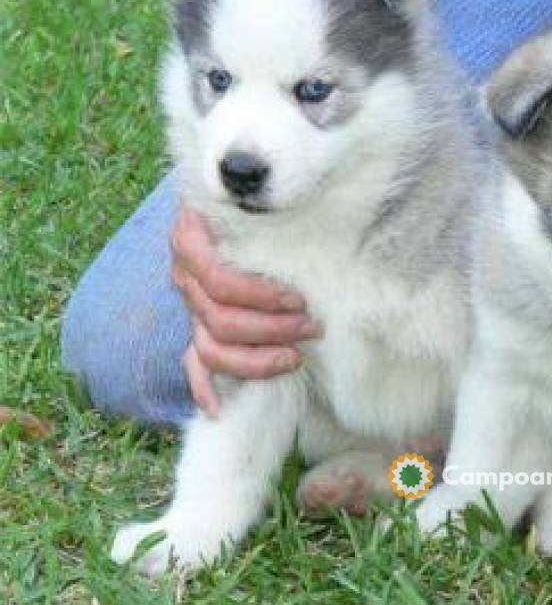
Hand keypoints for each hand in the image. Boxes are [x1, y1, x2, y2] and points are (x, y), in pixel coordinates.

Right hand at [171, 206, 321, 416]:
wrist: (239, 199)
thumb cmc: (266, 199)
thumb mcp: (265, 196)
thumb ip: (272, 202)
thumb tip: (304, 209)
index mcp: (193, 237)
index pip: (218, 280)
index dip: (259, 296)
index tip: (298, 299)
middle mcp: (186, 274)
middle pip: (219, 319)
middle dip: (272, 330)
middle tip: (313, 327)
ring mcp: (189, 306)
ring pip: (211, 349)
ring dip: (256, 361)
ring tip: (296, 357)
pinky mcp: (197, 331)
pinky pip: (193, 366)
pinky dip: (205, 390)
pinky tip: (221, 408)